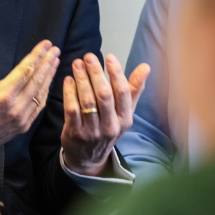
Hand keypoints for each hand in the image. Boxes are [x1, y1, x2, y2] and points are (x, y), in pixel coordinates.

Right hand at [0, 37, 60, 171]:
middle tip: (56, 50)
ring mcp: (21, 119)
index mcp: (2, 96)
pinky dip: (45, 93)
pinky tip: (48, 83)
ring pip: (40, 93)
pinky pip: (38, 106)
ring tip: (55, 62)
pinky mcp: (23, 127)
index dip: (37, 56)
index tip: (46, 45)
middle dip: (48, 63)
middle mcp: (15, 108)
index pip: (25, 70)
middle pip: (37, 80)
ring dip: (49, 76)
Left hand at [61, 53, 149, 175]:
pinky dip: (69, 93)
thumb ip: (133, 89)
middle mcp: (111, 126)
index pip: (122, 93)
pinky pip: (72, 109)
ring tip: (77, 64)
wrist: (89, 157)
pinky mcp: (75, 134)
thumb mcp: (124, 112)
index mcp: (125, 119)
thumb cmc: (108, 127)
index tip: (109, 57)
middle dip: (96, 73)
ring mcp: (92, 132)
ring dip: (81, 80)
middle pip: (104, 95)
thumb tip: (145, 67)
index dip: (116, 74)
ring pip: (87, 101)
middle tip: (88, 56)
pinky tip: (68, 80)